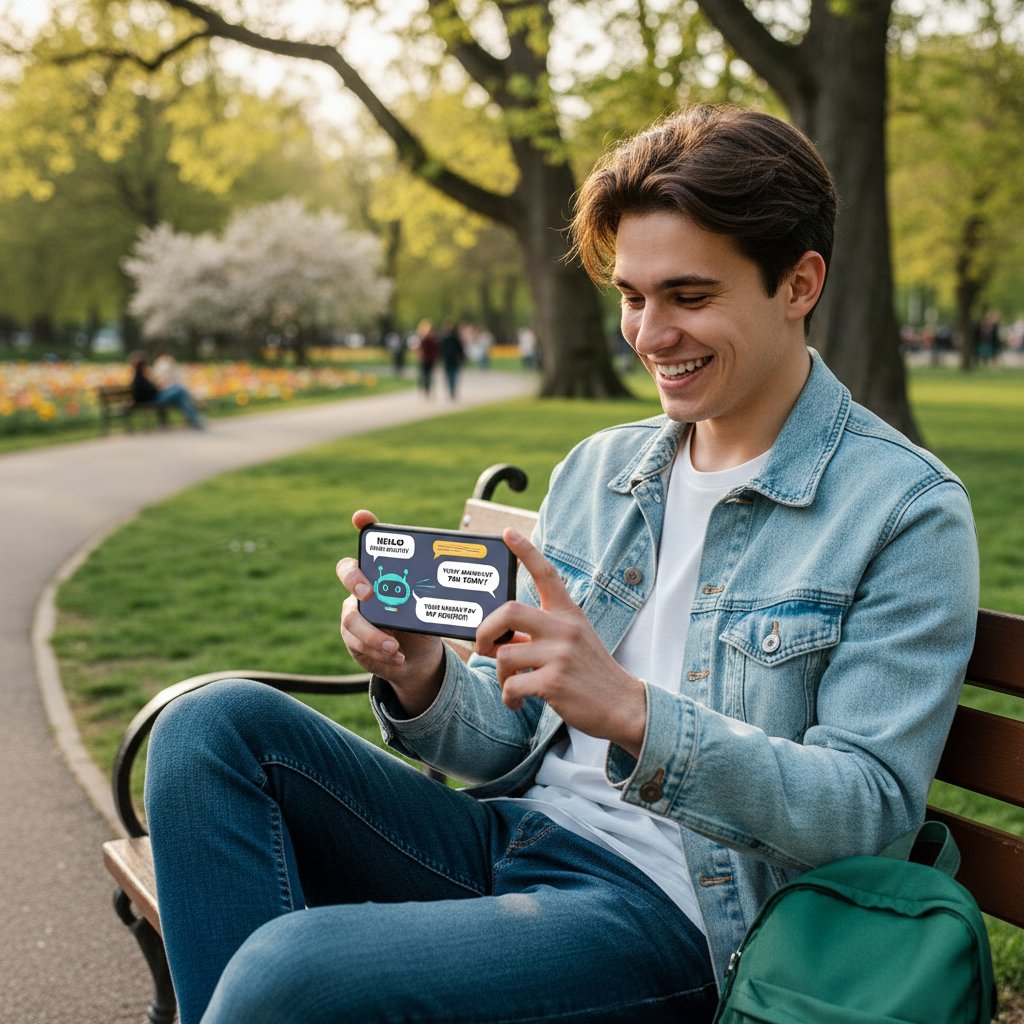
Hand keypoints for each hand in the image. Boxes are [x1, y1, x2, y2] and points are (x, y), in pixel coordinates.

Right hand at [337, 510, 444, 715]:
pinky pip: (358, 645)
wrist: (416, 659)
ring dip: (373, 635)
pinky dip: (380, 655)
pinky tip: (398, 660)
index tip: (362, 518)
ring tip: (395, 648)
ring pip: (351, 619)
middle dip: (355, 580)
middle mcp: (364, 588)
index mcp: (386, 572)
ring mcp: (355, 613)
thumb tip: (467, 574)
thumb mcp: (434, 607)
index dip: (364, 526)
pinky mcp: (353, 639)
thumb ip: (437, 593)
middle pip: (347, 572)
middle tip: (369, 594)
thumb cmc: (424, 624)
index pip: (370, 542)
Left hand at [475, 529, 647, 756]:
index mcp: (569, 614)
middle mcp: (564, 628)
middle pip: (508, 611)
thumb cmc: (592, 672)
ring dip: (500, 675)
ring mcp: (560, 655)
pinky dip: (508, 697)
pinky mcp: (555, 682)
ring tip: (510, 685)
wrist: (624, 704)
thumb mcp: (574, 641)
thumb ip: (542, 633)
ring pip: (504, 655)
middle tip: (485, 646)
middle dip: (486, 630)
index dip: (525, 551)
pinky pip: (512, 686)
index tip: (507, 534)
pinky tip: (517, 701)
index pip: (546, 573)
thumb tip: (503, 638)